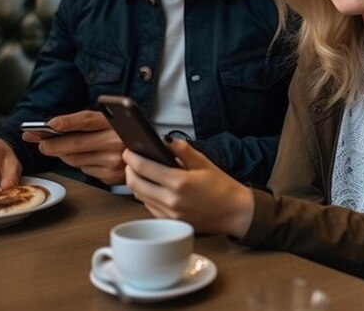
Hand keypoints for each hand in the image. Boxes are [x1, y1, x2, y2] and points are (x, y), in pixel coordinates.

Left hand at [22, 110, 124, 184]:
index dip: (68, 121)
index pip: (87, 120)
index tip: (50, 123)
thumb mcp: (112, 123)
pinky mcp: (111, 176)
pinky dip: (79, 164)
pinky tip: (82, 157)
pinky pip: (85, 170)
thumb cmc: (124, 134)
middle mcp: (115, 142)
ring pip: (76, 160)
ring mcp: (113, 161)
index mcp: (115, 123)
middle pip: (77, 144)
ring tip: (55, 149)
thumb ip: (89, 124)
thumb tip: (56, 128)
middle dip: (54, 144)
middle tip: (40, 143)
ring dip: (63, 154)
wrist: (150, 154)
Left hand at [123, 138, 253, 237]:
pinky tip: (152, 187)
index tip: (128, 150)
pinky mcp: (171, 223)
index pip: (144, 167)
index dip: (131, 157)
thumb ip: (183, 149)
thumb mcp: (204, 162)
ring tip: (140, 171)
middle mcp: (170, 200)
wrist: (234, 213)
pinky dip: (146, 195)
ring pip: (140, 196)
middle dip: (129, 170)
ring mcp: (169, 214)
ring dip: (136, 183)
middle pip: (135, 184)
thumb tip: (165, 140)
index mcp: (178, 182)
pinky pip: (149, 207)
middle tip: (131, 160)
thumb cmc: (221, 186)